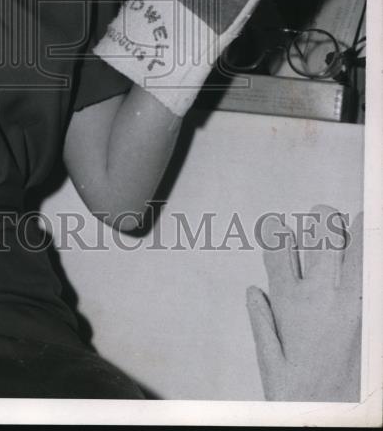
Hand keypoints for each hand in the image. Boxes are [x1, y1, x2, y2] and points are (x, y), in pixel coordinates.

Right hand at [246, 206, 362, 400]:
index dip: (277, 234)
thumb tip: (253, 293)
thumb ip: (262, 324)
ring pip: (352, 247)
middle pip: (319, 237)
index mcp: (289, 303)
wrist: (340, 418)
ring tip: (356, 218)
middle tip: (321, 214)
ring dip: (352, 229)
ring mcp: (351, 302)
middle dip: (320, 219)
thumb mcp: (272, 365)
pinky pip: (372, 273)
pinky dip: (370, 257)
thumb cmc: (304, 399)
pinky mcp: (371, 313)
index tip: (280, 228)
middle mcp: (319, 295)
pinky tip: (371, 245)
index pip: (278, 250)